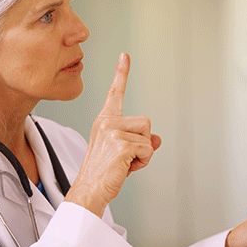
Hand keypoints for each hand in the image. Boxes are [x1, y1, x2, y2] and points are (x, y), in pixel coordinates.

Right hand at [66, 53, 161, 215]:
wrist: (89, 190)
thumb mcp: (123, 154)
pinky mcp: (121, 143)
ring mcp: (113, 131)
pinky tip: (127, 167)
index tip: (125, 56)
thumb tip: (157, 139)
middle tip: (126, 158)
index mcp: (104, 121)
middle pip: (146, 121)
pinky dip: (143, 162)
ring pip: (148, 136)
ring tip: (126, 162)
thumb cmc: (104, 173)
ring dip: (144, 153)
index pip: (115, 93)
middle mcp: (107, 122)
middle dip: (143, 141)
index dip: (122, 74)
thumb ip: (140, 142)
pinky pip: (148, 149)